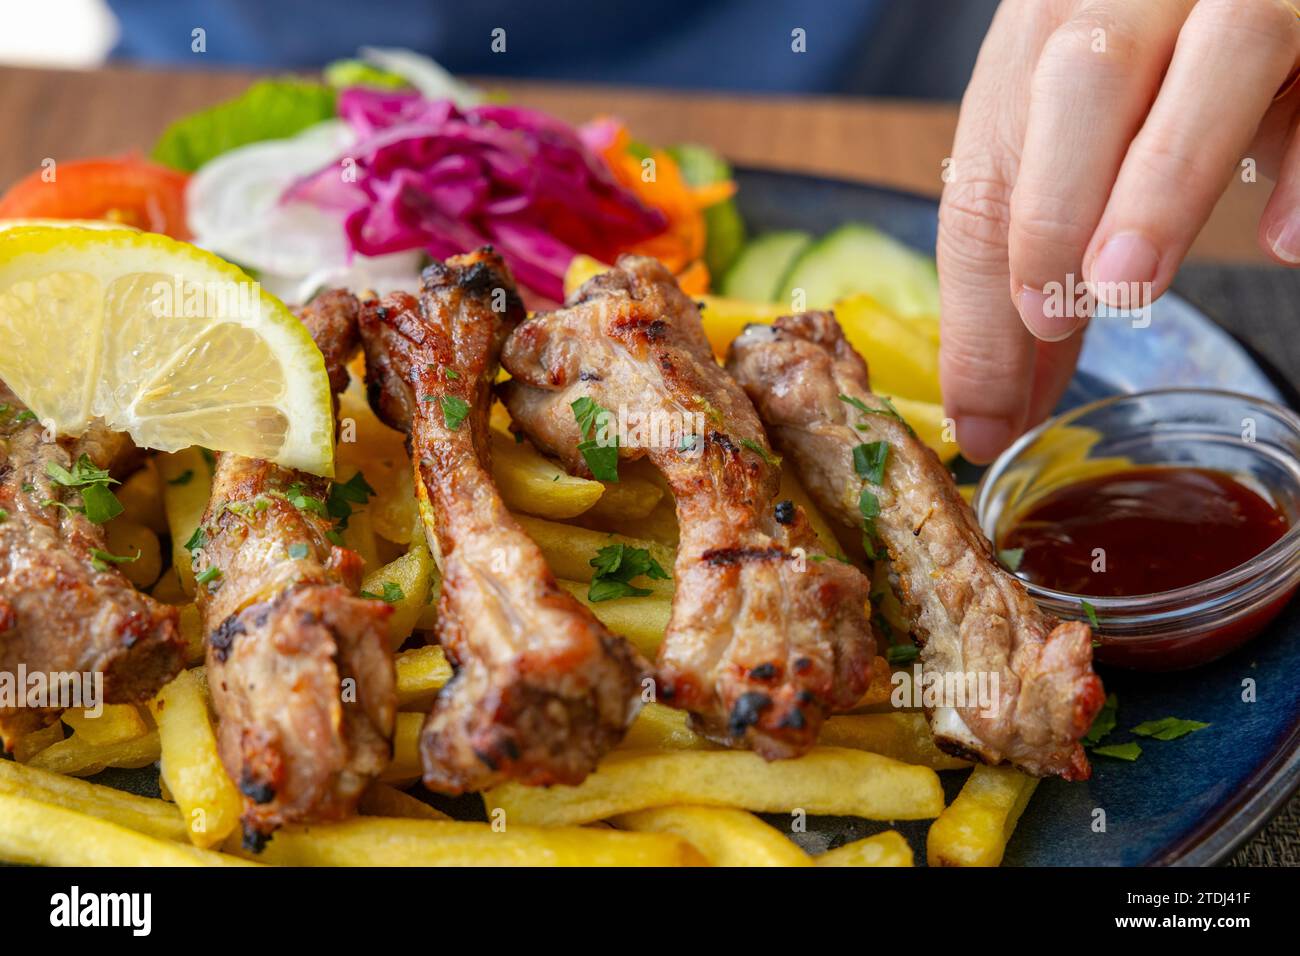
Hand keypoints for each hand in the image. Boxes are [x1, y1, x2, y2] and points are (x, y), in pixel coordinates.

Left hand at [938, 0, 1299, 462]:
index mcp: (1042, 35)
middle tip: (1046, 325)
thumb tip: (1004, 393)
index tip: (979, 414)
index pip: (985, 178)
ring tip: (1128, 287)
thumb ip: (1050, 248)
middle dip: (1050, 219)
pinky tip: (1282, 242)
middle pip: (1079, 86)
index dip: (974, 306)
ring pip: (1216, 49)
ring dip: (1162, 183)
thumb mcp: (1081, 142)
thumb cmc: (1155, 65)